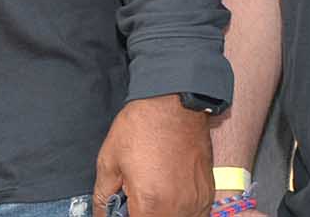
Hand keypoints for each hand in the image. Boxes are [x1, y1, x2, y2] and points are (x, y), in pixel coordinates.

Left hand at [91, 95, 211, 216]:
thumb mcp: (110, 160)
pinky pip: (194, 215)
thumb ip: (104, 195)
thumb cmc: (142, 127)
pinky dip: (179, 211)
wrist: (174, 104)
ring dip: (162, 213)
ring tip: (151, 193)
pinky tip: (168, 192)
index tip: (123, 209)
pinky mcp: (207, 195)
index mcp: (151, 205)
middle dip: (143, 214)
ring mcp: (197, 204)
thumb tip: (101, 213)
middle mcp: (179, 210)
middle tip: (133, 199)